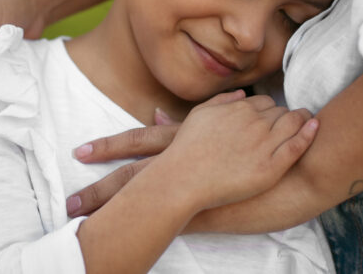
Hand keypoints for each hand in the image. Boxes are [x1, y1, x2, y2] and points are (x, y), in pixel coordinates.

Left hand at [67, 91, 316, 215]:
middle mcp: (179, 169)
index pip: (136, 144)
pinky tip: (135, 245)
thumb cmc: (259, 140)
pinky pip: (173, 228)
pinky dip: (152, 234)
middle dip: (98, 191)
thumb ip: (188, 124)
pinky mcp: (206, 218)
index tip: (79, 151)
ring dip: (118, 219)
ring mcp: (190, 195)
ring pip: (148, 208)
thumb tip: (159, 117)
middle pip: (131, 180)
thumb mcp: (221, 126)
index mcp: (179, 146)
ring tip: (86, 234)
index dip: (107, 146)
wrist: (294, 165)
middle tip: (68, 205)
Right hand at [160, 92, 317, 209]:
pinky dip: (309, 134)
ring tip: (309, 123)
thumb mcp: (199, 114)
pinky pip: (297, 146)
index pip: (267, 103)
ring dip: (303, 120)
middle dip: (288, 116)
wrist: (183, 178)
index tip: (274, 120)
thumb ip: (221, 101)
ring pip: (294, 123)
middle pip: (282, 112)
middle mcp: (254, 122)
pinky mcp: (270, 168)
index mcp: (239, 109)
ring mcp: (264, 144)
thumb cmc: (187, 148)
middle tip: (295, 123)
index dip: (271, 111)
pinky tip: (315, 127)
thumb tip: (242, 95)